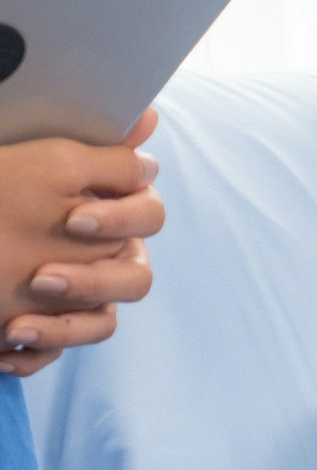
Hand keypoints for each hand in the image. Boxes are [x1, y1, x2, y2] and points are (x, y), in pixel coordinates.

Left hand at [0, 110, 163, 376]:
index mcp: (114, 214)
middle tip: (41, 277)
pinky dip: (33, 353)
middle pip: (135, 279)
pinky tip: (2, 350)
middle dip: (91, 281)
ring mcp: (83, 298)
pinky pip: (60, 355)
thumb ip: (103, 149)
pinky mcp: (54, 330)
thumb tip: (147, 115)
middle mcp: (107, 257)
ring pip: (103, 324)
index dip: (121, 220)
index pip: (149, 217)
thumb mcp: (45, 162)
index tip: (75, 220)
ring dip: (62, 327)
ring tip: (13, 326)